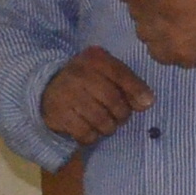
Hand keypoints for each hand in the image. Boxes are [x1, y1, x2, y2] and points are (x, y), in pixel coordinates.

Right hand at [40, 45, 155, 143]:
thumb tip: (147, 103)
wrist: (48, 87)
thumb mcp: (108, 73)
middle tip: (120, 117)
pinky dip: (92, 136)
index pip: (121, 74)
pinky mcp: (57, 114)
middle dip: (122, 114)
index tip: (146, 104)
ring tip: (106, 123)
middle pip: (113, 100)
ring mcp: (66, 94)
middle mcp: (78, 73)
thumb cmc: (88, 81)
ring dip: (109, 127)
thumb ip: (130, 84)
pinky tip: (90, 129)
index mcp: (94, 59)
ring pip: (101, 120)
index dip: (136, 91)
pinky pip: (85, 133)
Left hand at [113, 0, 195, 70]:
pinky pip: (154, 50)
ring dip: (153, 25)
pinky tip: (178, 36)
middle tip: (166, 3)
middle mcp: (159, 16)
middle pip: (133, 10)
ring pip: (142, 32)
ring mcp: (165, 40)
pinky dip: (162, 43)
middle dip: (145, 5)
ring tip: (174, 21)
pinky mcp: (173, 57)